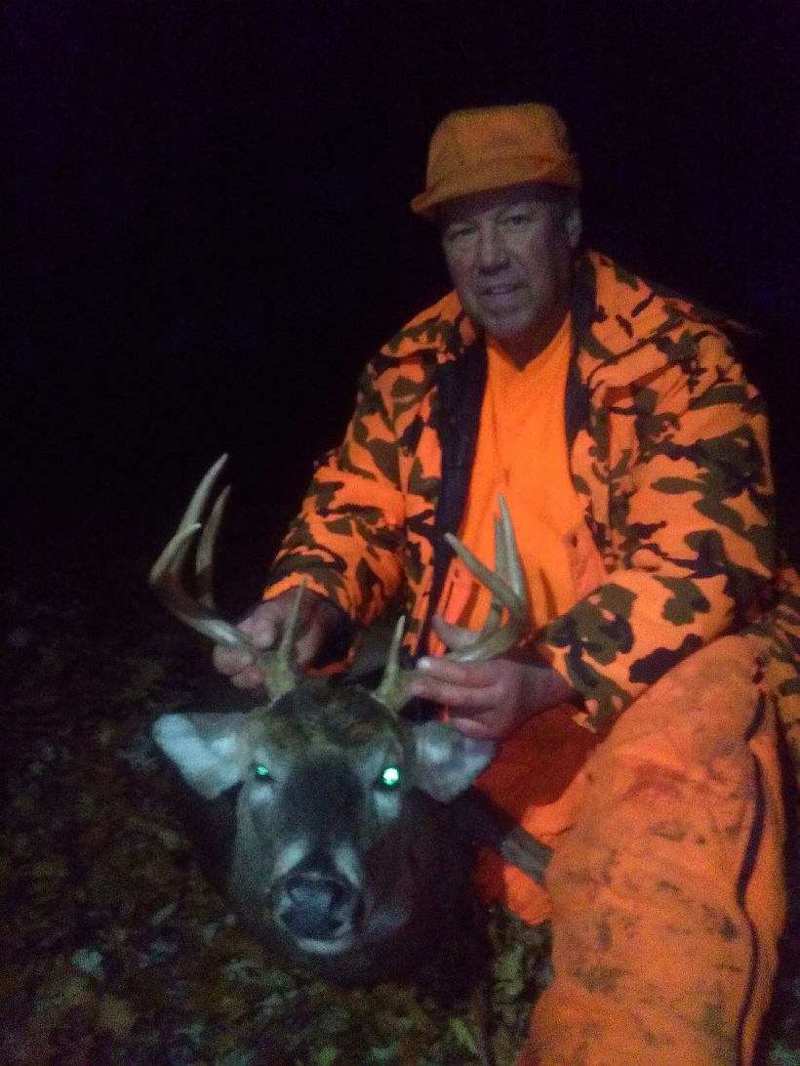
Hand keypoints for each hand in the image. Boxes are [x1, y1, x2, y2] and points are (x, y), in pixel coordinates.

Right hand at [212, 587, 341, 688]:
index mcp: (238, 640)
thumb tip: (259, 641)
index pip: (223, 656)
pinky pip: (275, 691)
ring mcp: (262, 671)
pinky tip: (289, 679)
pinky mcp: (279, 680)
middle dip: (245, 678)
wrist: (311, 620)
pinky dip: (281, 688)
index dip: (231, 660)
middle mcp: (246, 659)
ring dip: (264, 686)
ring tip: (276, 676)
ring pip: (254, 688)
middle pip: (235, 677)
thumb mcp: (276, 610)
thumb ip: (266, 621)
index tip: (248, 658)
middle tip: (259, 674)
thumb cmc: (286, 612)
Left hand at [407, 616, 573, 738]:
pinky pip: (466, 727)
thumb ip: (461, 636)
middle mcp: (500, 701)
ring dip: (445, 703)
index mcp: (501, 674)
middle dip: (434, 691)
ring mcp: (498, 721)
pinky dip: (456, 716)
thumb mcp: (492, 645)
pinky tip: (454, 707)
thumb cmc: (516, 660)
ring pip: (460, 714)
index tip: (421, 663)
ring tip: (435, 690)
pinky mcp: (495, 735)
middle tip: (411, 686)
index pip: (466, 674)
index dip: (443, 670)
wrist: (545, 688)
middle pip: (460, 698)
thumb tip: (432, 620)